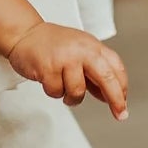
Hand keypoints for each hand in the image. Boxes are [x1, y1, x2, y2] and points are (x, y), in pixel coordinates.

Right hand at [5, 21, 128, 119]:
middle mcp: (82, 50)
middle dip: (116, 99)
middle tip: (120, 114)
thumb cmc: (53, 44)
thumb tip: (109, 98)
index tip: (123, 105)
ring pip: (78, 92)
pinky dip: (53, 91)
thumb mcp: (80, 52)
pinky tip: (48, 79)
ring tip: (62, 87)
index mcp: (92, 45)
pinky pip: (56, 92)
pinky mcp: (48, 67)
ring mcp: (65, 58)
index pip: (115, 68)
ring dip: (71, 97)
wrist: (24, 32)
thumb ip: (94, 73)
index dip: (122, 88)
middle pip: (107, 78)